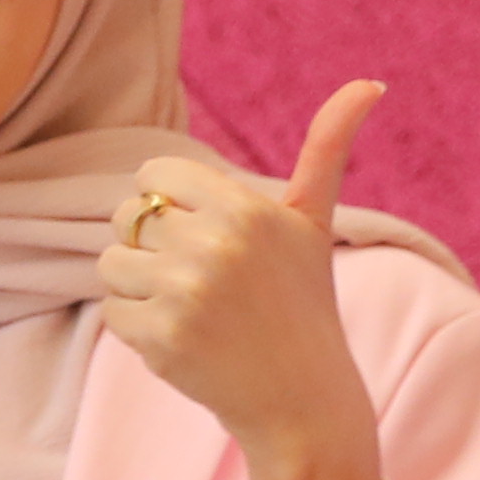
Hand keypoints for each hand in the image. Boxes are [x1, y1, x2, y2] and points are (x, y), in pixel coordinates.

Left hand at [93, 79, 391, 479]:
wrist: (301, 398)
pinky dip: (136, 326)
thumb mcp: (313, 223)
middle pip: (127, 218)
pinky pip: (111, 311)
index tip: (197, 230)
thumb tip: (368, 81)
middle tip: (197, 276)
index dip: (166, 202)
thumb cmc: (303, 302)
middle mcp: (212, 246)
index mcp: (243, 209)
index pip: (153, 175)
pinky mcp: (159, 339)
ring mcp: (183, 294)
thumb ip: (327, 148)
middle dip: (152, 245)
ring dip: (138, 285)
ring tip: (189, 306)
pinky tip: (183, 337)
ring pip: (110, 263)